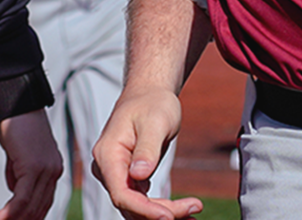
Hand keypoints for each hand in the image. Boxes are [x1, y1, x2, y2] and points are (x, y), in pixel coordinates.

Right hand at [0, 111, 64, 219]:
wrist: (18, 105)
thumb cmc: (18, 127)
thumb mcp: (20, 156)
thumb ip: (19, 174)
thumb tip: (14, 191)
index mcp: (53, 170)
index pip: (44, 203)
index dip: (31, 217)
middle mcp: (54, 171)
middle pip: (39, 208)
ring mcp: (46, 170)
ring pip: (30, 206)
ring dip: (13, 219)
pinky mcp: (33, 167)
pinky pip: (21, 197)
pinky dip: (9, 212)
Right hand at [91, 86, 202, 219]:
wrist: (150, 94)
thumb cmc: (152, 103)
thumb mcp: (155, 122)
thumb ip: (146, 149)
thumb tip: (138, 175)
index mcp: (108, 155)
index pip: (121, 193)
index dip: (144, 209)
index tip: (170, 216)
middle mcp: (107, 169)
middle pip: (130, 204)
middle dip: (161, 212)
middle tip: (194, 210)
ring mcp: (117, 175)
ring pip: (137, 207)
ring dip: (163, 214)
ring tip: (193, 215)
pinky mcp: (129, 178)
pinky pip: (143, 200)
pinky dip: (162, 208)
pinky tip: (185, 211)